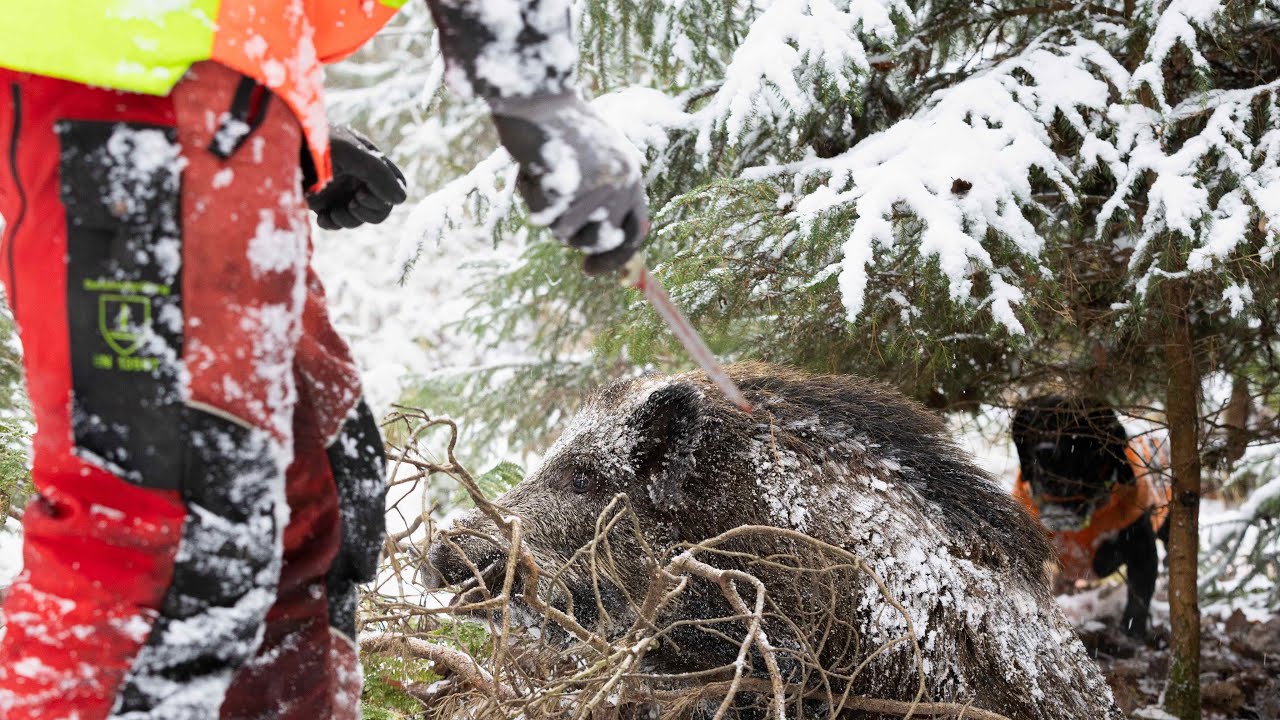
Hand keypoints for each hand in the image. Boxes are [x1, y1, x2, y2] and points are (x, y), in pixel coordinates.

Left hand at [308, 125, 406, 229]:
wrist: (272, 145)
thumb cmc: (313, 141)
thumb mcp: (350, 152)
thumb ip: (378, 173)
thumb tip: (401, 199)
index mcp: (369, 159)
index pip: (395, 184)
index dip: (387, 195)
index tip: (365, 192)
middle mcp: (357, 176)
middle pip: (381, 206)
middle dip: (370, 211)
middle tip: (353, 203)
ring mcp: (340, 190)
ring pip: (360, 217)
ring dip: (350, 219)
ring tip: (335, 213)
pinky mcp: (322, 203)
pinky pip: (338, 222)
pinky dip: (333, 224)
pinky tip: (323, 219)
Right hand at [490, 94, 648, 275]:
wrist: (537, 96)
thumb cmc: (559, 125)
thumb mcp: (595, 158)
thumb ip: (603, 196)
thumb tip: (600, 243)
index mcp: (631, 176)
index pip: (635, 232)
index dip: (616, 257)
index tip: (590, 270)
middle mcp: (621, 186)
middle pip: (596, 242)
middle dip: (572, 234)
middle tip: (555, 207)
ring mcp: (596, 190)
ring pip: (565, 233)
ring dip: (547, 210)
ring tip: (543, 172)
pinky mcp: (570, 191)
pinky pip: (542, 217)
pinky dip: (531, 196)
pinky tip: (532, 167)